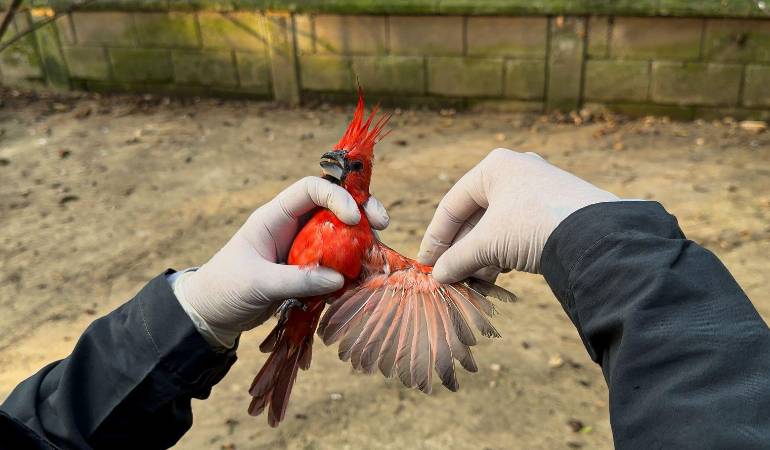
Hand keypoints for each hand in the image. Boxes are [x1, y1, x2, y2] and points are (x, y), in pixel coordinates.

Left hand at [175, 177, 388, 344]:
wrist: (211, 312)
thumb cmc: (225, 289)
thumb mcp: (258, 283)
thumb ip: (297, 280)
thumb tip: (339, 279)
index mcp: (274, 216)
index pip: (310, 189)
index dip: (336, 196)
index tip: (354, 217)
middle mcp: (292, 226)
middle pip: (333, 205)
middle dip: (361, 210)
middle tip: (383, 224)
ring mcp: (302, 247)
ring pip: (340, 233)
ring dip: (361, 240)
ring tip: (377, 253)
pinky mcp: (307, 269)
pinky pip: (336, 260)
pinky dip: (352, 266)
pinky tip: (364, 276)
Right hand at [418, 149, 617, 281]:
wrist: (597, 235)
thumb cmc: (533, 226)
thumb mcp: (488, 244)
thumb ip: (458, 259)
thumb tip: (439, 276)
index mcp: (494, 167)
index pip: (452, 204)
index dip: (436, 237)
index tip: (426, 264)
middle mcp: (516, 171)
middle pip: (475, 216)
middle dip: (462, 250)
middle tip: (450, 277)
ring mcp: (539, 189)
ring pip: (498, 226)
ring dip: (482, 256)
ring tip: (476, 282)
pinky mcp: (556, 209)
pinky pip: (519, 232)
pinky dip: (504, 253)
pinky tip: (500, 275)